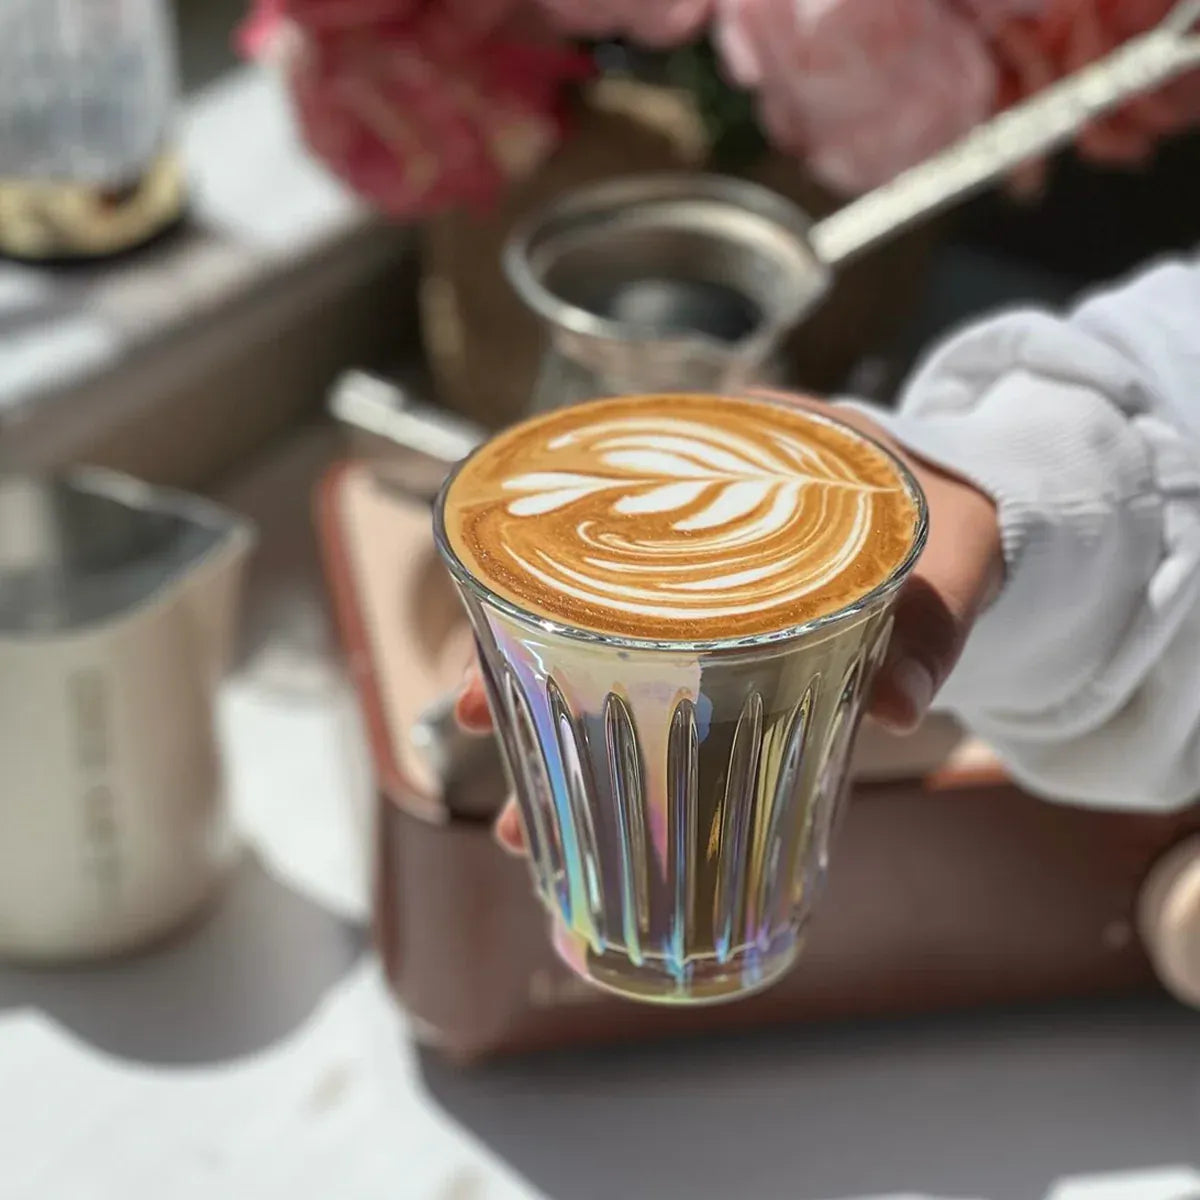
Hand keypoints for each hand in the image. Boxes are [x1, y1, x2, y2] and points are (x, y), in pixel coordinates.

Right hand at [455, 397, 1003, 855]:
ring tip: (521, 822)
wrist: (974, 529)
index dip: (523, 584)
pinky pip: (663, 697)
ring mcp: (702, 594)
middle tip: (472, 720)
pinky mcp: (728, 649)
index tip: (486, 652)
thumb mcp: (953, 550)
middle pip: (572, 595)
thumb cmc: (955, 515)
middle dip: (515, 663)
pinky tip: (600, 818)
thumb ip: (934, 615)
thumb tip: (903, 710)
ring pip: (605, 657)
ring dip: (561, 733)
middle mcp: (691, 528)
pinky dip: (632, 752)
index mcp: (725, 468)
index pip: (592, 519)